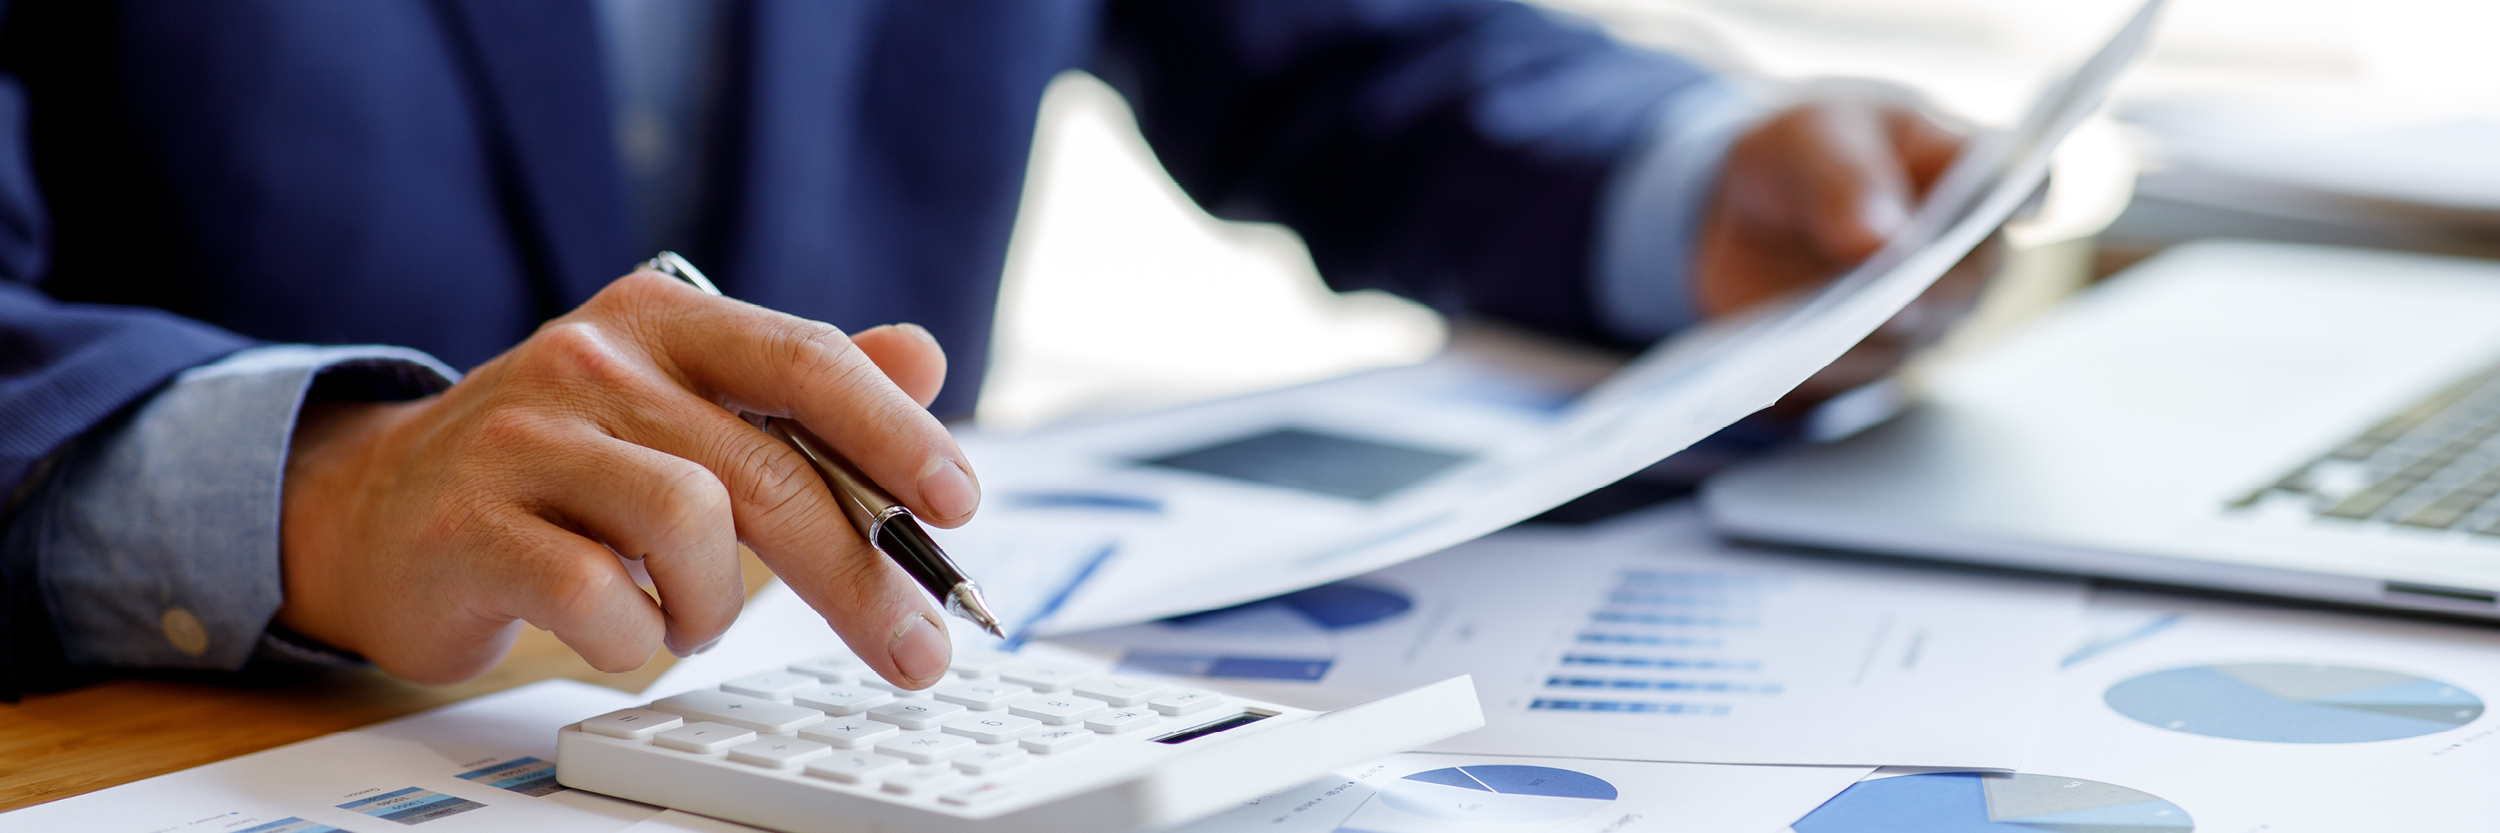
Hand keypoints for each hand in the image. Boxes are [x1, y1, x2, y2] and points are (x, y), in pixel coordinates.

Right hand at [276, 269, 977, 686]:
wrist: (377, 507)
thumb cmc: (562, 465)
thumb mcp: (685, 405)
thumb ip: (801, 389)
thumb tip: (924, 354)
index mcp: (665, 319)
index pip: (807, 359)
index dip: (894, 432)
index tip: (961, 503)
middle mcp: (594, 358)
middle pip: (767, 466)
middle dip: (858, 572)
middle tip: (914, 649)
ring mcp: (524, 437)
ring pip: (688, 524)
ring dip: (716, 601)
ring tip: (690, 614)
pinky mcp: (468, 522)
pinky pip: (596, 594)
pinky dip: (635, 634)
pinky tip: (624, 627)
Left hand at [1695, 94, 2000, 412]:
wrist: (1753, 208)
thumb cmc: (1809, 151)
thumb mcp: (1811, 140)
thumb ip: (1846, 179)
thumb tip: (1883, 244)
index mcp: (1969, 165)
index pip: (2023, 181)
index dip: (2027, 198)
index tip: (2016, 209)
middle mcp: (1969, 245)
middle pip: (1972, 275)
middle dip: (1929, 285)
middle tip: (1891, 295)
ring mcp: (1932, 307)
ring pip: (1920, 331)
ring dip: (1875, 330)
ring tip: (1827, 325)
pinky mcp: (1880, 352)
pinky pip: (1863, 369)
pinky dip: (1830, 361)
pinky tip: (1793, 351)